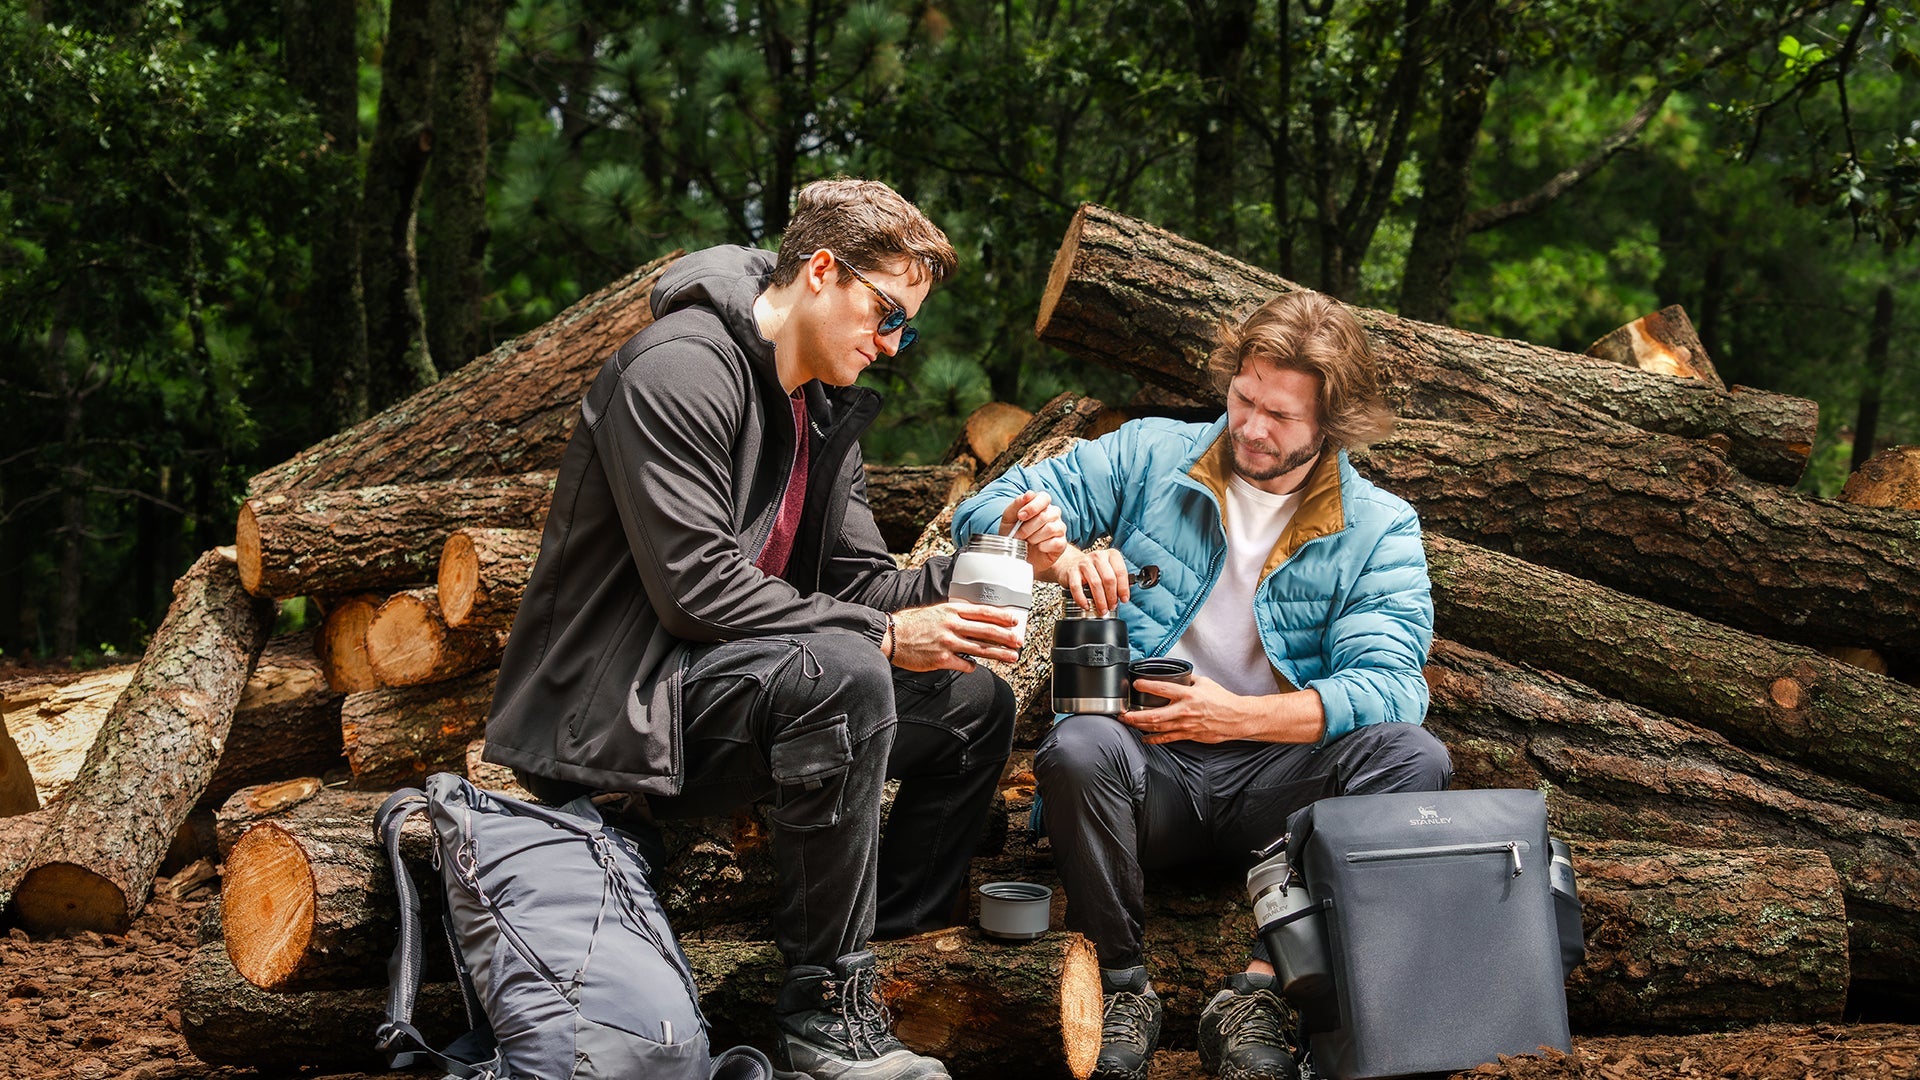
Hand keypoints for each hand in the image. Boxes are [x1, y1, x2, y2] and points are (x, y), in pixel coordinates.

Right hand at [887, 601, 1024, 672]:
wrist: (892, 636)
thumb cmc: (913, 623)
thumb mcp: (936, 611)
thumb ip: (955, 614)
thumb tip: (976, 620)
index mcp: (951, 610)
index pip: (983, 612)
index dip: (1001, 617)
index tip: (1014, 621)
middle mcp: (952, 625)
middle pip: (986, 631)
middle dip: (1006, 637)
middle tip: (1019, 641)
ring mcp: (948, 643)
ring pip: (980, 649)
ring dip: (999, 653)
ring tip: (1012, 657)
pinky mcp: (942, 659)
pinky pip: (965, 664)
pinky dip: (972, 665)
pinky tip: (974, 665)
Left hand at [998, 491, 1067, 573]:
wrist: (1019, 556)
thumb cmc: (1015, 534)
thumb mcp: (1009, 518)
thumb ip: (1017, 504)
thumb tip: (1028, 495)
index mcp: (1041, 504)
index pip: (1044, 497)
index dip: (1032, 507)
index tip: (1020, 516)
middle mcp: (1053, 514)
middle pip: (1045, 515)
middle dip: (1028, 527)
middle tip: (1019, 535)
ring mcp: (1059, 528)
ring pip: (1050, 529)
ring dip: (1034, 538)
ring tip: (1028, 542)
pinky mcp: (1062, 543)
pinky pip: (1056, 542)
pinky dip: (1043, 547)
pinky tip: (1038, 548)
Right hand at [1043, 546, 1130, 614]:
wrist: (1070, 563)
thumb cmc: (1094, 570)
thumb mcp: (1108, 570)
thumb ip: (1118, 580)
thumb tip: (1124, 595)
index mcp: (1111, 554)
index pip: (1120, 571)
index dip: (1123, 588)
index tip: (1124, 599)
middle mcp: (1098, 556)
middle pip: (1109, 579)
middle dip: (1112, 596)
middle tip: (1112, 606)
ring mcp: (1084, 563)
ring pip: (1095, 584)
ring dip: (1100, 600)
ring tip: (1102, 609)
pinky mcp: (1072, 571)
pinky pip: (1077, 587)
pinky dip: (1082, 599)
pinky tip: (1086, 605)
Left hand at [1116, 675, 1247, 743]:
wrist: (1236, 718)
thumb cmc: (1223, 701)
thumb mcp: (1205, 683)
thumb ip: (1189, 679)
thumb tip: (1177, 675)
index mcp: (1188, 695)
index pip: (1162, 689)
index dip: (1146, 686)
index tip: (1136, 685)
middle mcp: (1184, 711)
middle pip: (1153, 715)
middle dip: (1135, 715)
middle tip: (1122, 714)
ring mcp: (1185, 725)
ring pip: (1157, 728)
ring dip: (1140, 726)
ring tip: (1128, 723)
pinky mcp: (1188, 735)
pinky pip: (1167, 738)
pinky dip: (1154, 739)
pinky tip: (1144, 738)